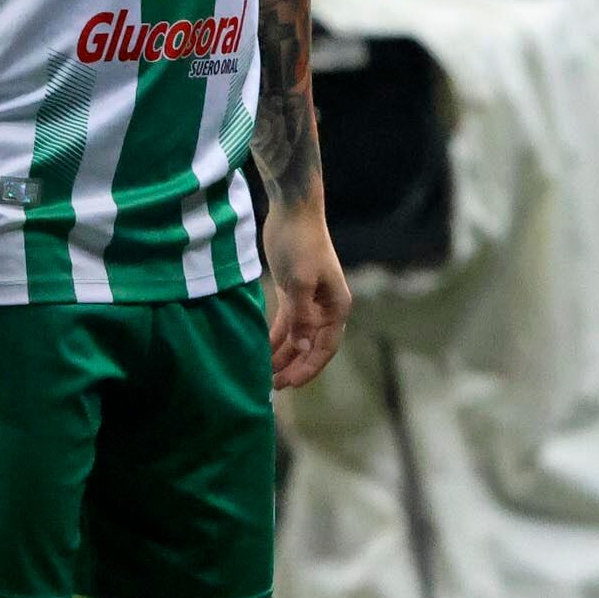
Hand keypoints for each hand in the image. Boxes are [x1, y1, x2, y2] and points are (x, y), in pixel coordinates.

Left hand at [262, 196, 350, 389]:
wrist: (293, 211)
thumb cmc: (300, 245)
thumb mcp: (300, 283)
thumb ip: (301, 317)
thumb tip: (302, 347)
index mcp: (336, 307)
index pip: (325, 347)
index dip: (307, 368)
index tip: (289, 384)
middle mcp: (326, 307)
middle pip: (311, 346)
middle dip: (293, 366)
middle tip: (273, 385)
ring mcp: (310, 300)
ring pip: (297, 337)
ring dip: (283, 355)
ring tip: (265, 374)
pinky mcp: (293, 292)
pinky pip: (286, 322)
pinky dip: (276, 337)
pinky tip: (262, 350)